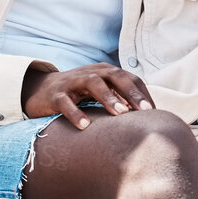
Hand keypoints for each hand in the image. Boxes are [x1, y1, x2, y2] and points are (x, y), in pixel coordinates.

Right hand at [21, 63, 153, 128]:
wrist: (41, 90)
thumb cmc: (79, 95)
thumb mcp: (102, 93)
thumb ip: (122, 99)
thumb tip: (148, 117)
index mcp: (105, 72)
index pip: (130, 79)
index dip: (143, 94)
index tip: (156, 112)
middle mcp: (91, 73)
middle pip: (115, 77)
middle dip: (132, 93)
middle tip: (145, 111)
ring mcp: (72, 82)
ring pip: (93, 84)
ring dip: (108, 98)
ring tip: (121, 114)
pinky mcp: (55, 95)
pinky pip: (65, 102)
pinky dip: (75, 113)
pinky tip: (85, 126)